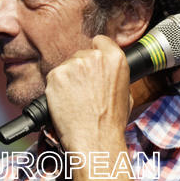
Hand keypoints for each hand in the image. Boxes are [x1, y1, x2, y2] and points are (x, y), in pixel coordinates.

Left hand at [45, 35, 131, 151]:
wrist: (95, 139)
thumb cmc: (111, 123)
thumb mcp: (125, 94)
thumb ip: (114, 76)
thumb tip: (106, 74)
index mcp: (115, 58)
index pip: (99, 41)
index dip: (95, 53)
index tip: (91, 66)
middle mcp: (94, 57)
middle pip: (81, 54)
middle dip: (80, 70)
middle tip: (82, 92)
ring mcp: (73, 65)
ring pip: (66, 66)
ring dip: (67, 80)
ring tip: (74, 101)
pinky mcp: (56, 75)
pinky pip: (54, 77)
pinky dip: (55, 89)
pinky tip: (64, 103)